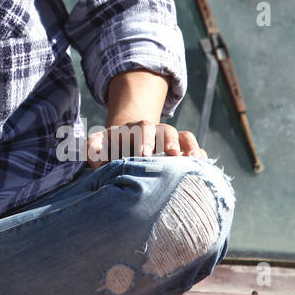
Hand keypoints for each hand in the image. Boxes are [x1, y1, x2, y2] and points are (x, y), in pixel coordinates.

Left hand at [86, 121, 207, 168]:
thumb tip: (98, 162)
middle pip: (164, 129)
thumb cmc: (111, 146)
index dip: (144, 139)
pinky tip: (201, 165)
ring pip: (182, 135)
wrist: (126, 140)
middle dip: (167, 140)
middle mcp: (154, 131)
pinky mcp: (181, 148)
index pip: (141, 129)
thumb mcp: (99, 144)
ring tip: (190, 158)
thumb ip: (93, 148)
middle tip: (169, 153)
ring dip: (187, 145)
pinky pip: (194, 146)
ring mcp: (169, 138)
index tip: (144, 153)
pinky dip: (199, 153)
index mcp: (134, 129)